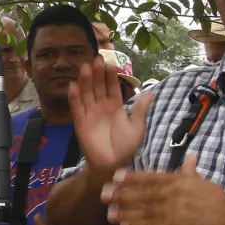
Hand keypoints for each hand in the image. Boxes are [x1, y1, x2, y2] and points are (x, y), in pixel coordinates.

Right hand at [68, 56, 152, 174]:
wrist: (113, 164)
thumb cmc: (126, 147)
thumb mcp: (138, 127)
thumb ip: (140, 109)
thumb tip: (151, 92)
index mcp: (115, 106)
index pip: (112, 87)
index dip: (111, 76)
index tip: (112, 64)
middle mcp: (101, 107)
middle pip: (98, 87)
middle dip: (97, 74)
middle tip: (97, 59)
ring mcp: (90, 114)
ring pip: (87, 94)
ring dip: (85, 81)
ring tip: (86, 68)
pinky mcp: (80, 122)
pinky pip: (77, 108)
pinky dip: (74, 97)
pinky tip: (73, 86)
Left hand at [101, 155, 224, 224]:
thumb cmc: (221, 203)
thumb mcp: (205, 183)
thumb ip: (192, 172)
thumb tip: (191, 157)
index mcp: (179, 181)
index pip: (151, 177)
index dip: (132, 177)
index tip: (115, 176)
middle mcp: (174, 193)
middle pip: (143, 193)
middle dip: (122, 194)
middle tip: (104, 194)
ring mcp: (175, 210)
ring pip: (145, 210)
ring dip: (126, 213)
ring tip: (110, 214)